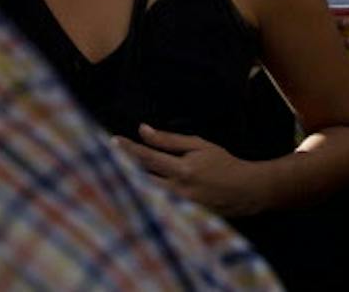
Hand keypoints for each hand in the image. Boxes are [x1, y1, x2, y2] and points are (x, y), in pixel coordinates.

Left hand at [116, 124, 271, 217]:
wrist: (244, 191)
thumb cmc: (223, 164)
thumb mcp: (199, 146)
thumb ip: (170, 140)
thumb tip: (144, 130)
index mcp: (182, 170)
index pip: (147, 157)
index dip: (128, 149)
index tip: (113, 140)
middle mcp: (176, 191)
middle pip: (139, 180)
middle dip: (120, 168)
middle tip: (103, 158)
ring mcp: (175, 207)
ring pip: (142, 194)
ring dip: (126, 183)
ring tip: (110, 172)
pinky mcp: (177, 217)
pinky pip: (152, 205)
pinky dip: (139, 196)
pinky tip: (130, 189)